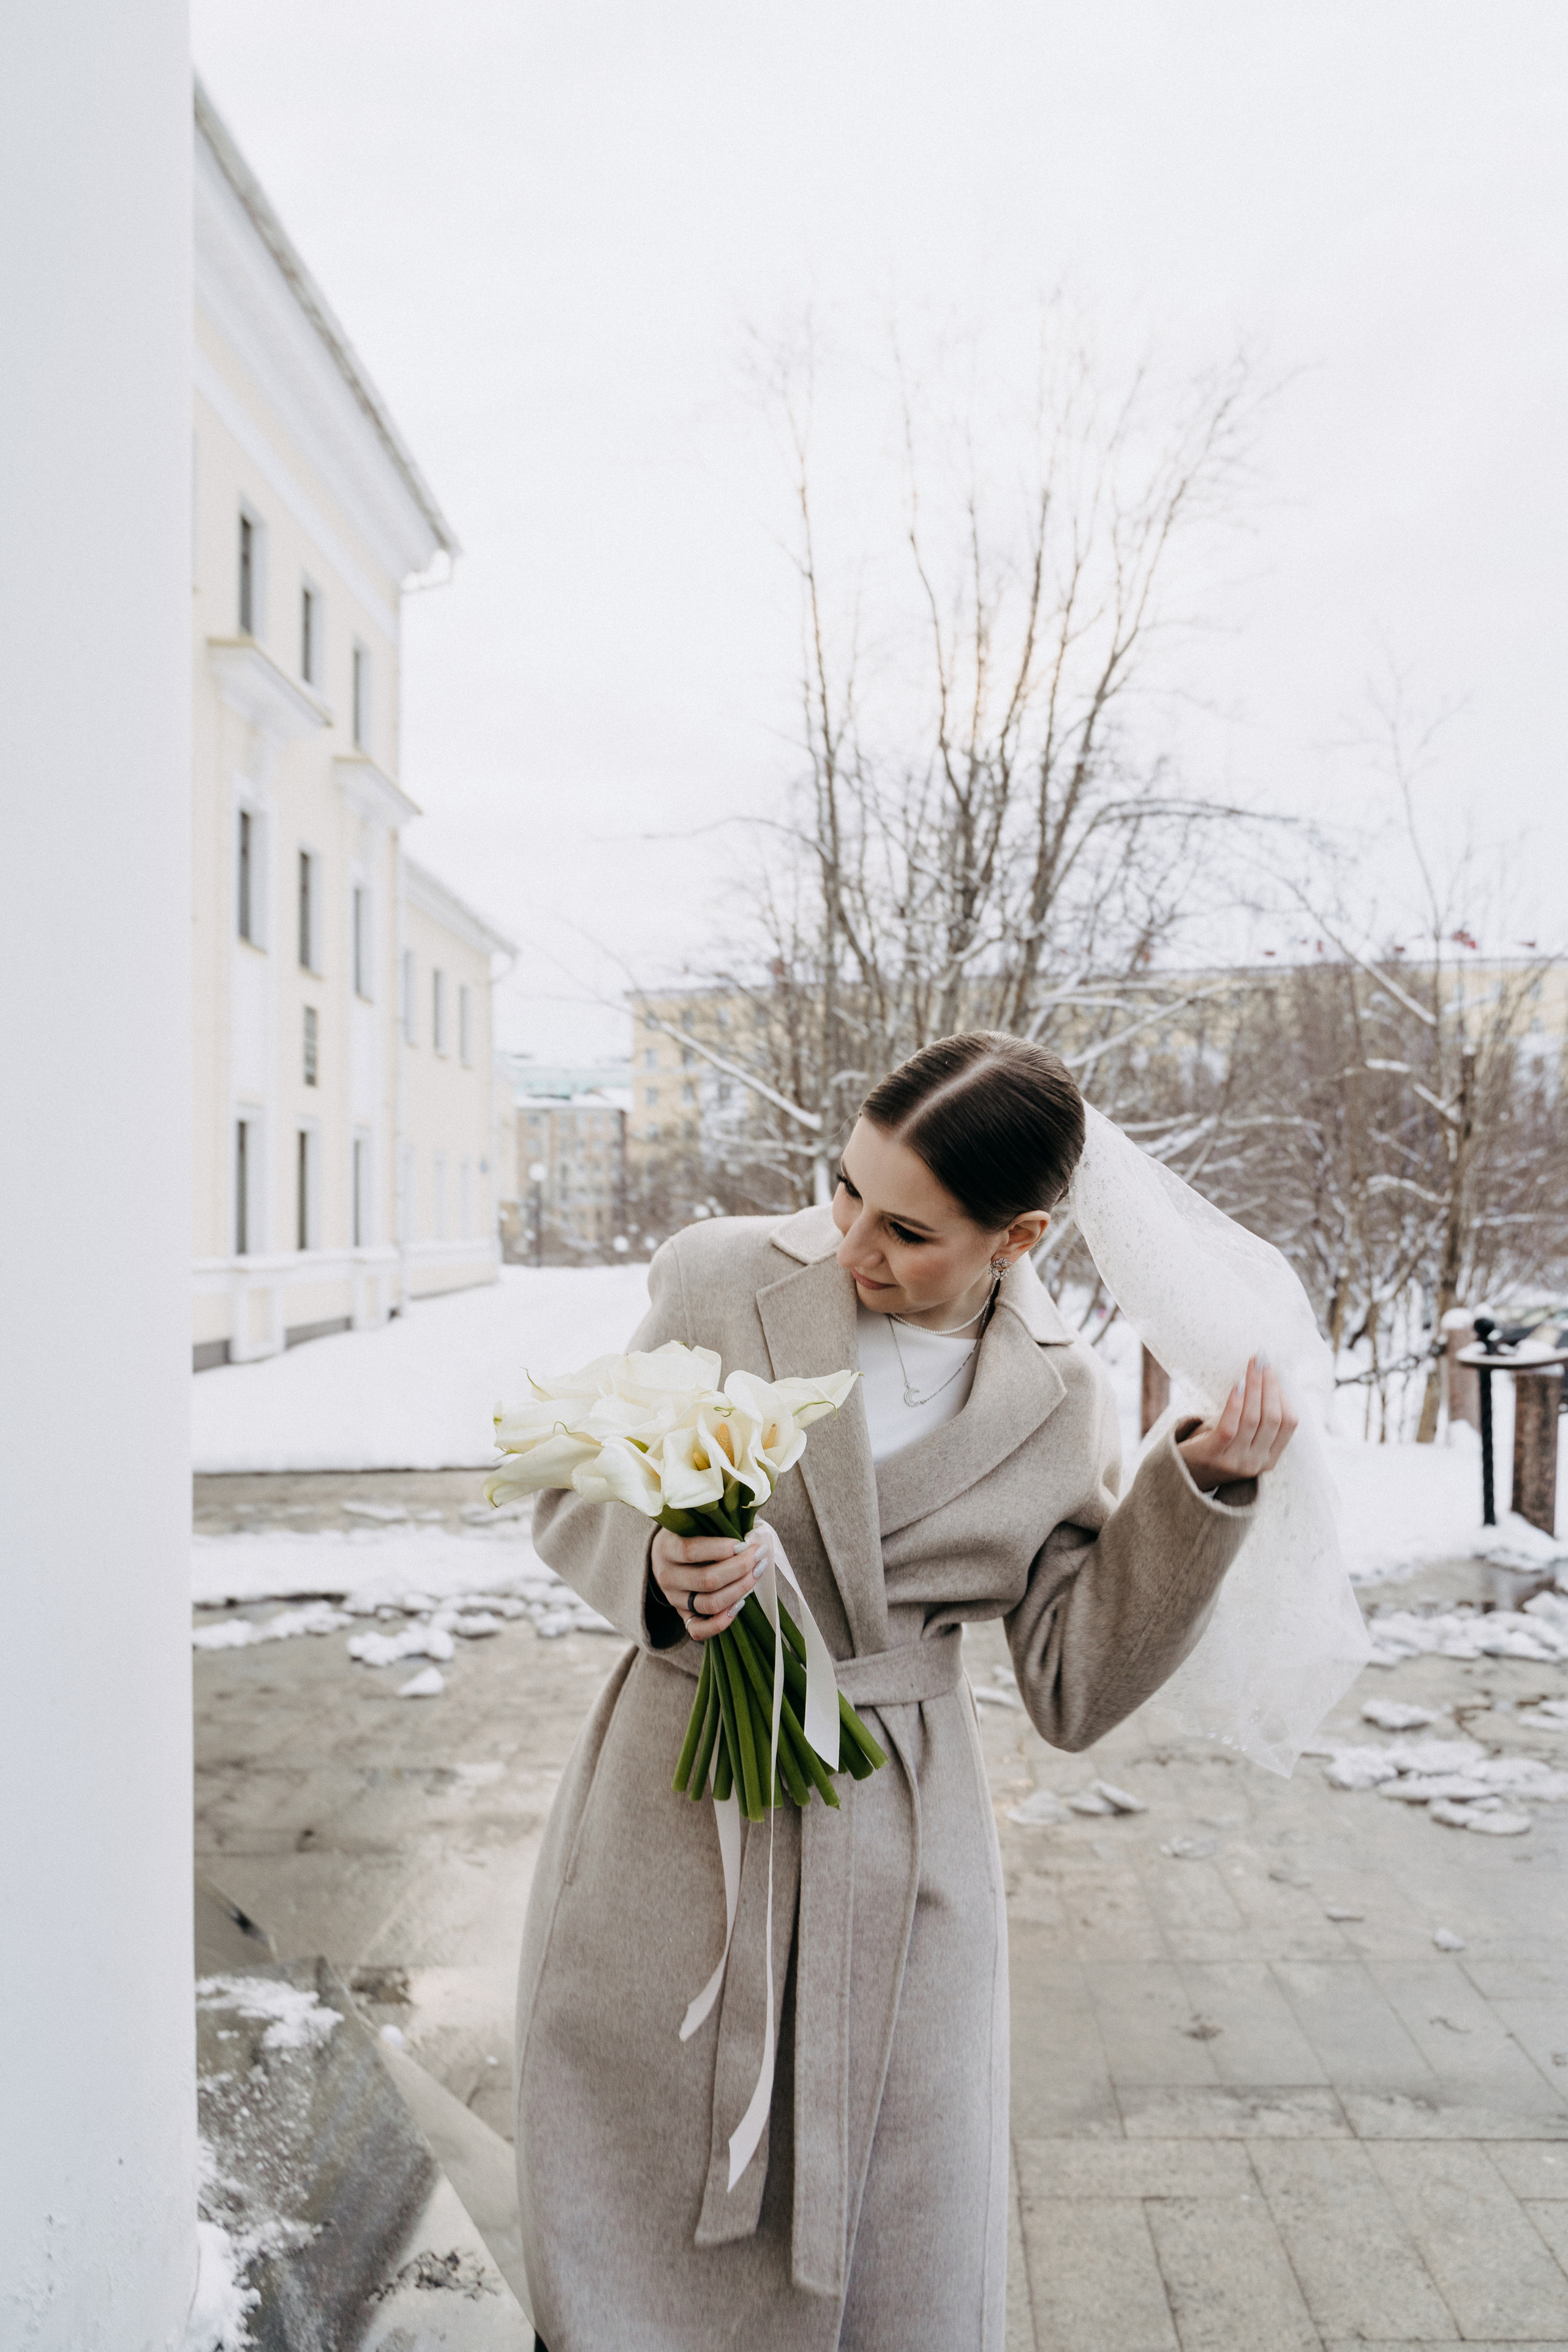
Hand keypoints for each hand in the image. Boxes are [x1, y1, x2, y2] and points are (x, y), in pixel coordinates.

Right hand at [650, 1526, 765, 1642]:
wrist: (664, 1557)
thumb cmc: (687, 1534)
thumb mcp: (692, 1522)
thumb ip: (715, 1524)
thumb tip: (753, 1533)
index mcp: (666, 1548)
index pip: (692, 1551)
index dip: (722, 1549)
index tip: (745, 1543)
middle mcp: (667, 1576)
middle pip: (706, 1580)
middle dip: (739, 1568)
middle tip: (759, 1556)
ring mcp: (674, 1600)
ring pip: (709, 1604)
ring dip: (739, 1590)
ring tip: (756, 1574)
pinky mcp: (683, 1616)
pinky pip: (699, 1630)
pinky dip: (721, 1622)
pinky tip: (740, 1604)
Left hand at [1177, 1356, 1296, 1489]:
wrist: (1181, 1476)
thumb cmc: (1214, 1447)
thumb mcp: (1242, 1440)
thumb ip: (1257, 1420)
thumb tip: (1267, 1378)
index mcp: (1269, 1459)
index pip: (1288, 1424)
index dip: (1282, 1395)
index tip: (1273, 1372)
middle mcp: (1256, 1463)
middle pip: (1272, 1418)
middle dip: (1269, 1386)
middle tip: (1262, 1361)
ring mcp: (1235, 1462)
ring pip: (1253, 1419)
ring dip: (1254, 1387)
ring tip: (1251, 1367)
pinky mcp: (1213, 1456)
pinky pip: (1230, 1427)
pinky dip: (1236, 1404)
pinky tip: (1237, 1386)